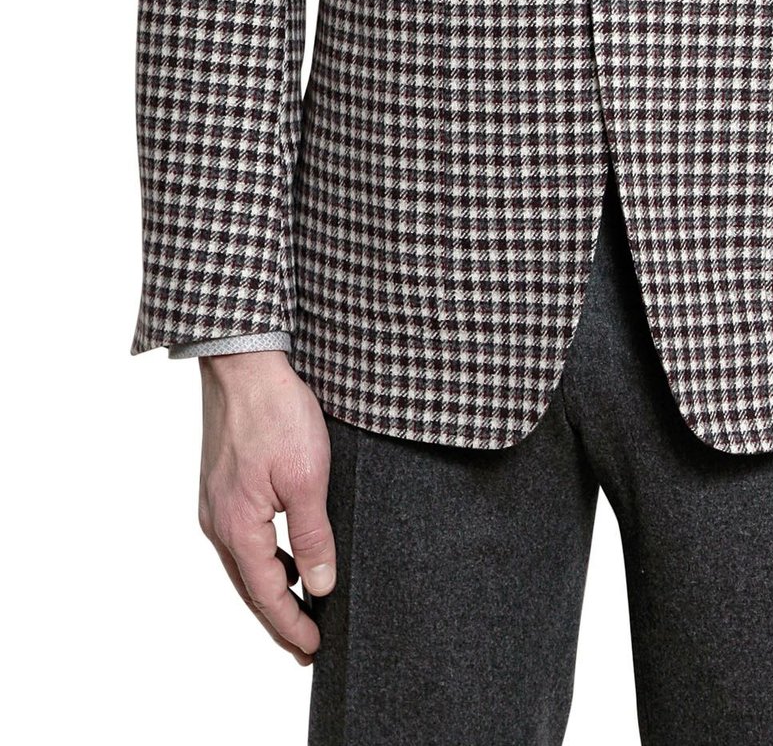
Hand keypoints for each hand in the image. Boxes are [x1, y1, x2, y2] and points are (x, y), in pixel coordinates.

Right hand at [196, 350, 334, 663]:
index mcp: (237, 526)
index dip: (291, 623)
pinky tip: (284, 555)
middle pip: (250, 584)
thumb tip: (319, 584)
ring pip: (244, 561)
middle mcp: (217, 520)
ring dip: (271, 585)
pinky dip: (263, 555)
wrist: (244, 362)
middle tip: (306, 642)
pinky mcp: (221, 483)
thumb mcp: (307, 477)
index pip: (266, 593)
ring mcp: (215, 501)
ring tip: (300, 604)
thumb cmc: (276, 413)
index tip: (314, 646)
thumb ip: (312, 536)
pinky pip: (241, 535)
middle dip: (279, 615)